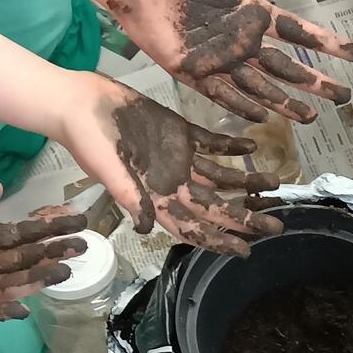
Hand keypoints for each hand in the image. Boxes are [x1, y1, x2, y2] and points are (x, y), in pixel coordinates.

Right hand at [60, 74, 283, 255]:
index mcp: (157, 198)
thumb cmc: (87, 140)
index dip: (218, 240)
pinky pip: (212, 143)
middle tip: (275, 227)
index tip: (245, 250)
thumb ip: (131, 198)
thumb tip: (147, 229)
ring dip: (247, 181)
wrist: (77, 101)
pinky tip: (253, 145)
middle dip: (245, 217)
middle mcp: (173, 182)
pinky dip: (232, 145)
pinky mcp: (179, 132)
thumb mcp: (108, 172)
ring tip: (275, 184)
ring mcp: (179, 158)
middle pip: (215, 206)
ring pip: (221, 176)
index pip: (193, 226)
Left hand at [101, 0, 352, 123]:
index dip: (325, 43)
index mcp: (251, 13)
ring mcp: (220, 59)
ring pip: (261, 86)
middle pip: (286, 67)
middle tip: (343, 96)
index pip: (296, 32)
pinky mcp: (195, 72)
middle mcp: (240, 41)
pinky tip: (265, 116)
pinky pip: (224, 94)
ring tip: (311, 117)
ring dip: (286, 102)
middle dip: (315, 82)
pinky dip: (244, 106)